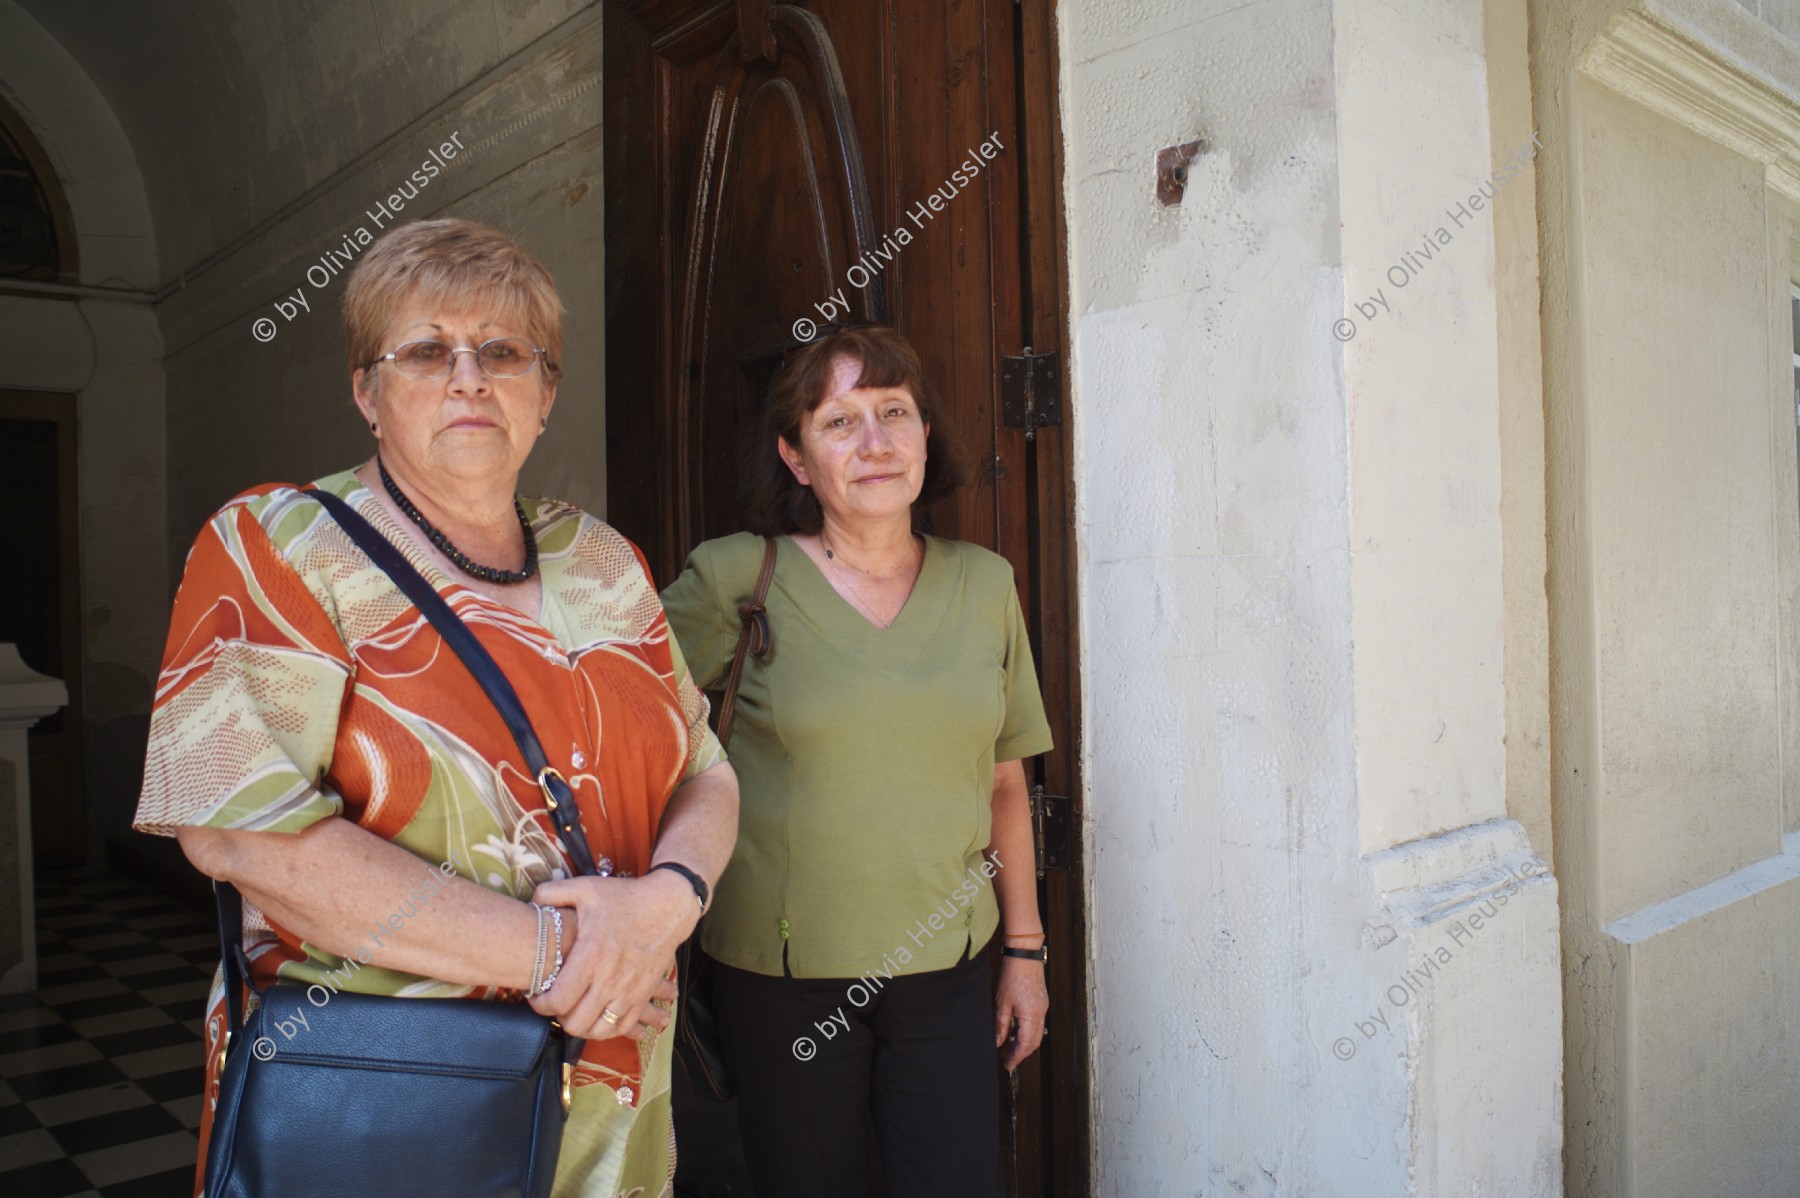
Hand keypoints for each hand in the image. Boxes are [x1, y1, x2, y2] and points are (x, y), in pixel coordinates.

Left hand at [527, 871, 694, 1040]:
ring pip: (599, 1029)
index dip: (541, 1005)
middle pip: (576, 1022)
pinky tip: (598, 1018)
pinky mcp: (644, 994)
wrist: (668, 906)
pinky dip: (607, 1029)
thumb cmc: (625, 897)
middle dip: (558, 1019)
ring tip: (575, 1013)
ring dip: (582, 1027)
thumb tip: (530, 903)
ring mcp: (630, 990)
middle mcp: (610, 978)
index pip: (559, 1000)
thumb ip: (552, 892)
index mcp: (592, 955)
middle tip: (555, 1005)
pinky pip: (623, 1026)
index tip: (536, 997)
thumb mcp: (586, 888)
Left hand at [993, 953, 1047, 1071]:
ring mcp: (1043, 1007)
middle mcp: (1041, 1014)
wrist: (1024, 954)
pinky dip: (1028, 1032)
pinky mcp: (1042, 1002)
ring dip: (1024, 1043)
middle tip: (1006, 1058)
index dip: (1016, 1057)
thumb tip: (998, 1042)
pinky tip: (1016, 1031)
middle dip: (1020, 1053)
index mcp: (1031, 1016)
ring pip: (1037, 1034)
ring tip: (1009, 1046)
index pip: (1025, 1045)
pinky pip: (1037, 1024)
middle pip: (1033, 1042)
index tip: (1007, 1064)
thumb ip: (1001, 1025)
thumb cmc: (1012, 975)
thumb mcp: (1002, 1002)